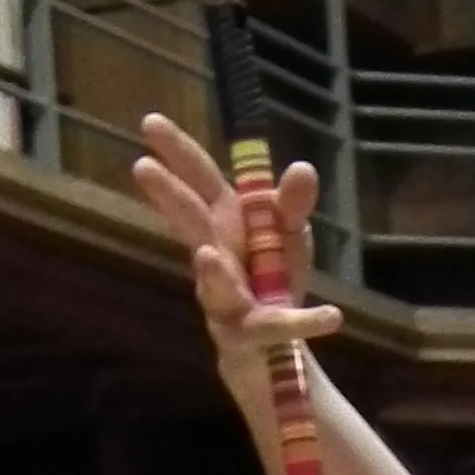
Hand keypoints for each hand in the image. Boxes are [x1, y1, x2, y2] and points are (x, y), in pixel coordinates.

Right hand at [133, 112, 341, 379]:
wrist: (272, 351)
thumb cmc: (272, 281)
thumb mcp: (288, 236)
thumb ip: (292, 205)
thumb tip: (302, 168)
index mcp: (226, 224)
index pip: (199, 181)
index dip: (178, 153)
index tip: (149, 122)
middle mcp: (216, 258)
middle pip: (192, 225)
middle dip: (171, 198)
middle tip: (142, 167)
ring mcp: (225, 301)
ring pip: (216, 288)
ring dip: (212, 274)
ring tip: (207, 255)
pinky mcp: (248, 339)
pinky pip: (274, 329)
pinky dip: (303, 322)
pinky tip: (331, 317)